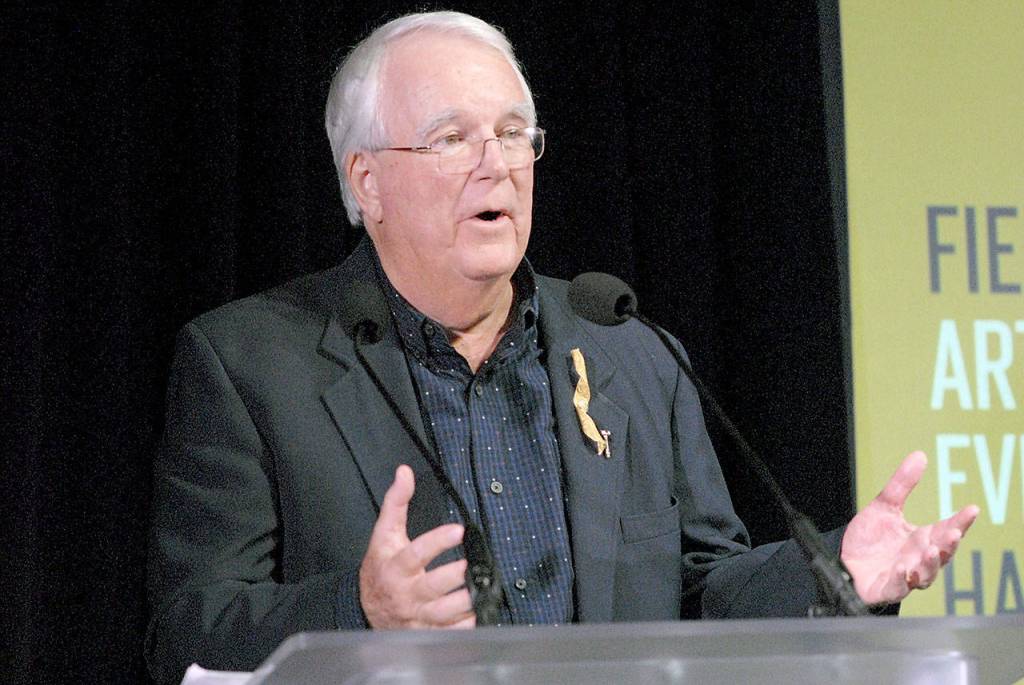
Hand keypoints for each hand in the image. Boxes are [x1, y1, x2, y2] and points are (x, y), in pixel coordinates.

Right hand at [359, 464, 475, 628]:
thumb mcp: (384, 534)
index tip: (458, 529)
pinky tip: (479, 609)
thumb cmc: (380, 568)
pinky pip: (451, 632)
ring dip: (466, 600)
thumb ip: (396, 502)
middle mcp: (406, 594)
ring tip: (482, 585)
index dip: (436, 542)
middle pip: (433, 586)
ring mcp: (418, 616)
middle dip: (456, 575)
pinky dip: (467, 623)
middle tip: (474, 563)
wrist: (367, 609)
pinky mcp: (428, 631)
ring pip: (445, 612)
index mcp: (395, 568)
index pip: (415, 554)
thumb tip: (404, 472)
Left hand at [841, 451, 978, 604]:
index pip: (946, 529)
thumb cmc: (870, 539)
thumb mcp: (884, 506)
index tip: (972, 508)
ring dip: (930, 564)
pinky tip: (903, 570)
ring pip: (925, 574)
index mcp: (922, 539)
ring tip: (930, 550)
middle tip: (954, 532)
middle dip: (949, 544)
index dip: (961, 521)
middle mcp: (918, 559)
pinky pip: (898, 587)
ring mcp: (905, 576)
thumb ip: (902, 484)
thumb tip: (920, 455)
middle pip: (942, 554)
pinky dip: (903, 580)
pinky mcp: (887, 588)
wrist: (844, 562)